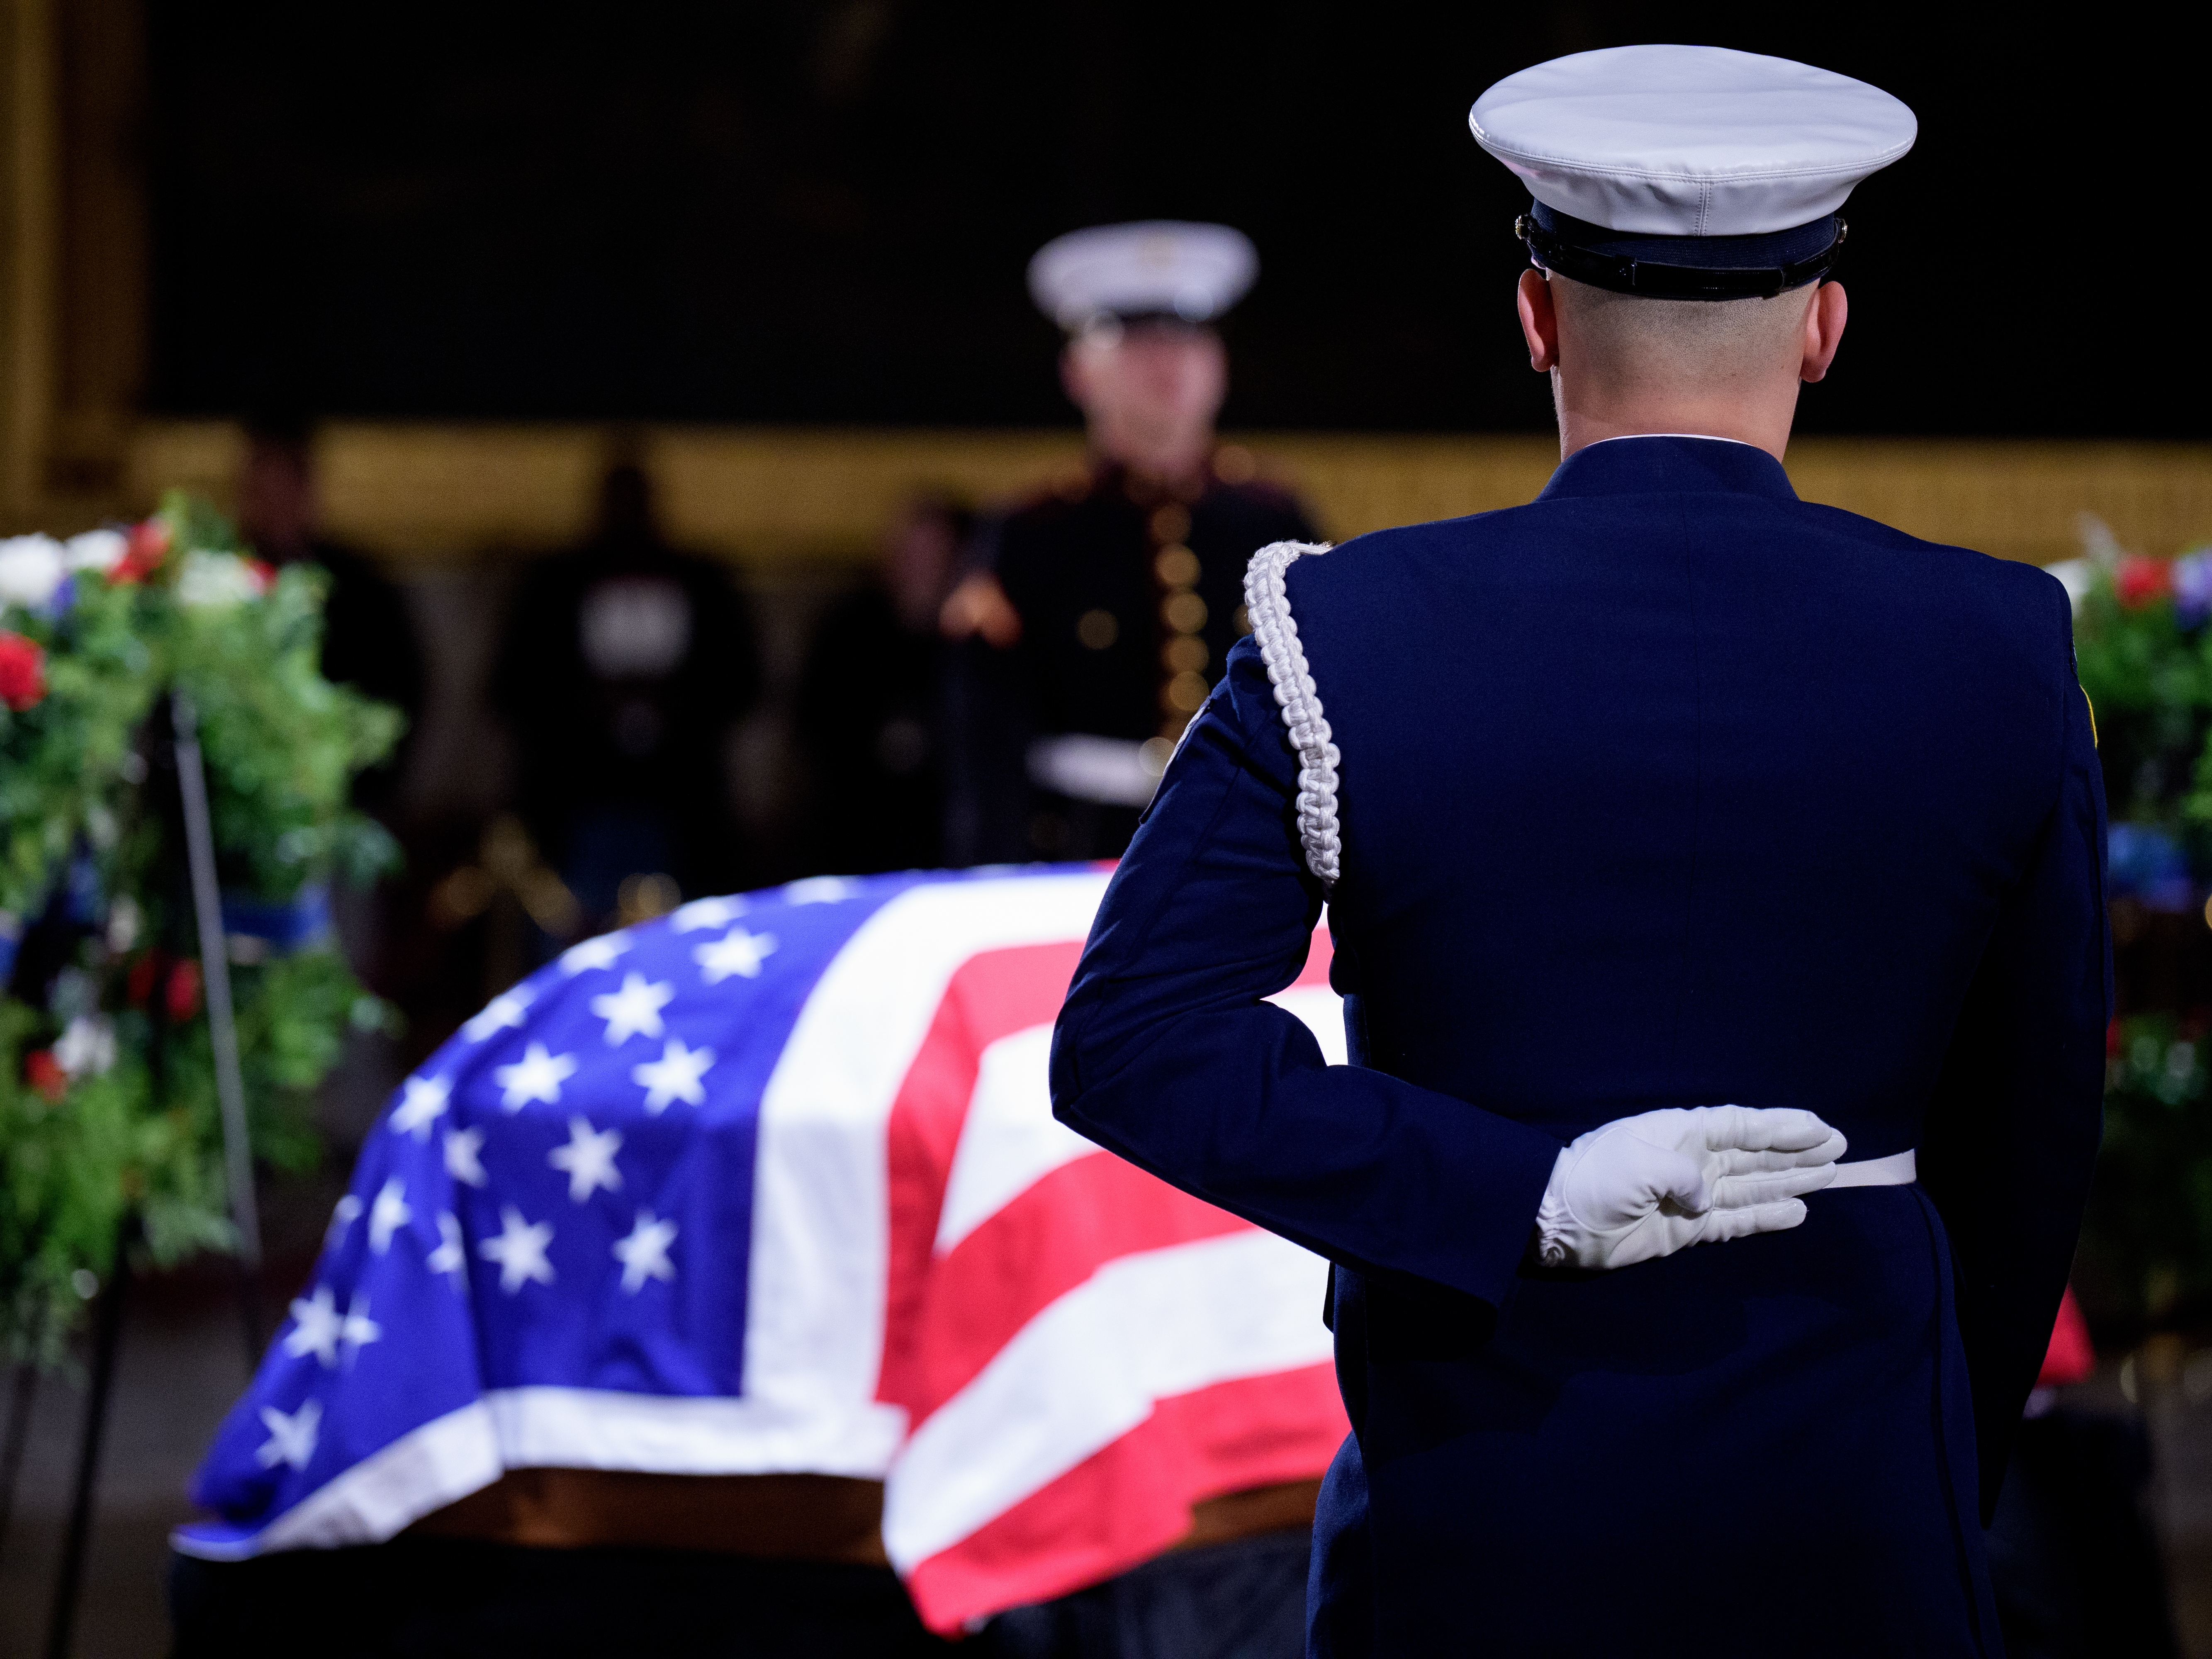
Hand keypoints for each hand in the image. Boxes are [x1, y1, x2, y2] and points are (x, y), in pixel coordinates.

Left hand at [1535, 1105, 1845, 1270]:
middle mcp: (1693, 1160)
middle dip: (1796, 1152)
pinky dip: (1766, 1217)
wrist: (1558, 1219)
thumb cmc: (1595, 1180)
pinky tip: (1797, 1213)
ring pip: (1753, 1185)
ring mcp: (1693, 1195)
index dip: (1782, 1126)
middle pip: (1755, 1154)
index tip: (1820, 1127)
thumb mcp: (1638, 1163)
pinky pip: (1736, 1220)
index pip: (1742, 1125)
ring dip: (1790, 1181)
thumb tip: (1706, 1198)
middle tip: (1839, 1150)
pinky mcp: (1688, 1228)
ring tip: (1830, 1176)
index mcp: (1681, 1132)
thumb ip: (1683, 1175)